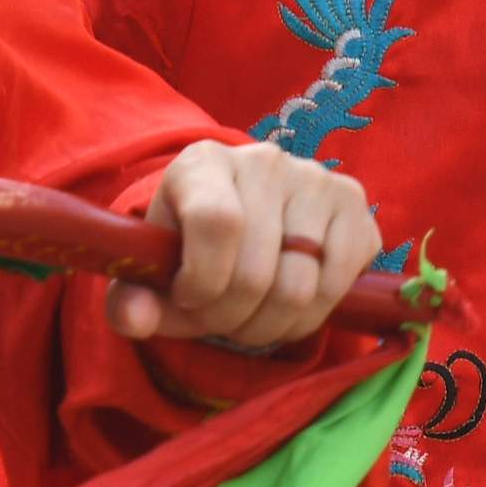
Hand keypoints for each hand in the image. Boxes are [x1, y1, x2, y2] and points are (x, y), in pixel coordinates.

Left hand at [115, 140, 385, 352]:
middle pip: (258, 271)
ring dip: (269, 326)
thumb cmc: (187, 248)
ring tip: (249, 320)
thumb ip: (131, 299)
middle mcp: (264, 160)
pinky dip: (310, 317)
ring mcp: (316, 180)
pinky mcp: (354, 207)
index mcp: (202, 163)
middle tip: (219, 322)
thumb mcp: (149, 272)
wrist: (236, 221)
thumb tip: (135, 321)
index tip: (188, 299)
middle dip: (231, 319)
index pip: (216, 223)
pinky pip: (338, 285)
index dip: (203, 281)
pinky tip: (287, 308)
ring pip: (300, 287)